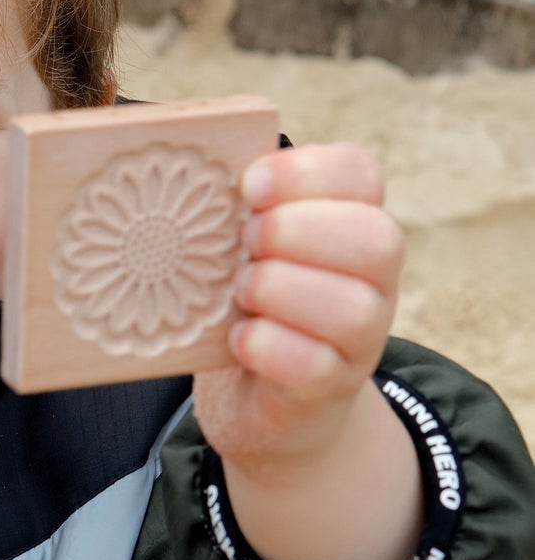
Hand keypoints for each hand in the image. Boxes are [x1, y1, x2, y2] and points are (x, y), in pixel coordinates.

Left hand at [193, 142, 404, 472]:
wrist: (265, 398)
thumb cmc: (249, 302)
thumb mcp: (246, 248)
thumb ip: (235, 206)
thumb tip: (184, 161)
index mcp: (353, 224)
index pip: (359, 174)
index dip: (304, 172)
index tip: (248, 186)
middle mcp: (374, 279)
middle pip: (374, 238)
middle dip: (294, 232)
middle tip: (244, 244)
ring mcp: (362, 338)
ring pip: (352, 308)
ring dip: (280, 290)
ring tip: (239, 292)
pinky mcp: (331, 388)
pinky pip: (314, 366)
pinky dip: (267, 346)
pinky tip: (238, 338)